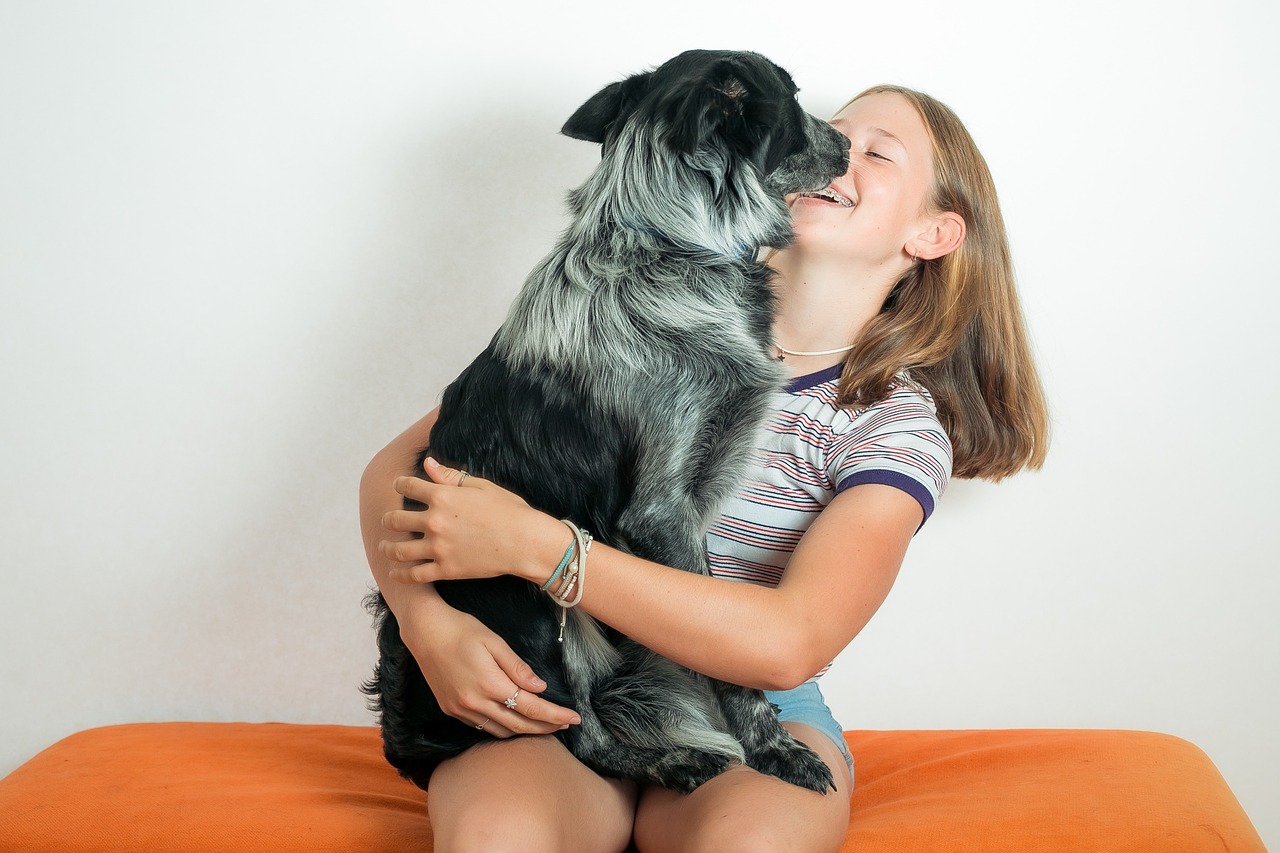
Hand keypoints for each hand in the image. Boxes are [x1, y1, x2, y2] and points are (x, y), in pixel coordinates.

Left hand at [380, 458, 565, 584]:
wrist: (525, 541)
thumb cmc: (508, 510)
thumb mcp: (481, 486)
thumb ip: (450, 476)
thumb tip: (427, 463)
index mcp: (442, 496)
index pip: (408, 487)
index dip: (399, 485)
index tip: (398, 486)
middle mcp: (435, 521)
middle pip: (396, 520)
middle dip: (388, 519)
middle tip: (387, 520)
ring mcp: (438, 548)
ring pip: (399, 550)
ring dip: (387, 548)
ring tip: (384, 547)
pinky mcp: (446, 570)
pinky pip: (415, 575)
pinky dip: (401, 575)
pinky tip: (395, 573)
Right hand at [402, 601, 580, 736]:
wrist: (424, 631)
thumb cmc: (461, 629)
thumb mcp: (495, 642)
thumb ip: (518, 668)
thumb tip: (540, 688)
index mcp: (490, 684)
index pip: (531, 707)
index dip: (555, 715)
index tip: (574, 718)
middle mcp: (474, 703)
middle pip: (519, 725)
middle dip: (546, 727)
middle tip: (566, 724)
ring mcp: (461, 709)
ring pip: (500, 731)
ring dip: (525, 731)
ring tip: (545, 724)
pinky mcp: (451, 710)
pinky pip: (482, 727)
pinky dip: (503, 727)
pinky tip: (514, 720)